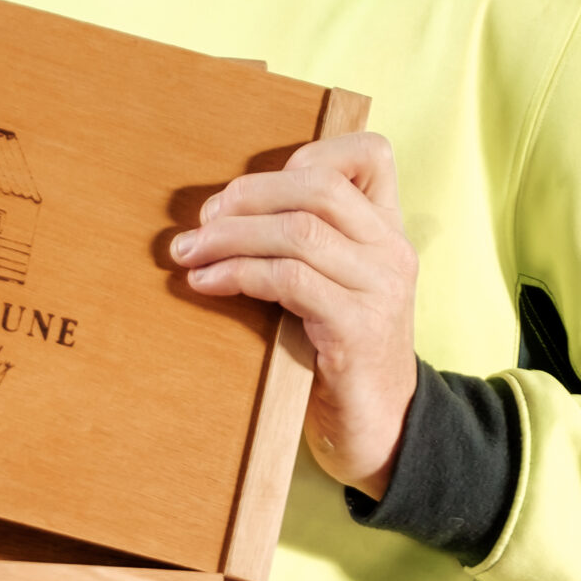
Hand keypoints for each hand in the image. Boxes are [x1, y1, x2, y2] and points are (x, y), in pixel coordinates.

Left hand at [168, 132, 418, 498]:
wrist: (381, 428)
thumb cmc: (337, 350)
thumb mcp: (330, 284)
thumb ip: (303, 241)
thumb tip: (222, 207)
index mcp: (387, 231)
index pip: (370, 155)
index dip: (308, 152)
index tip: (250, 188)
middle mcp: (392, 252)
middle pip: (317, 187)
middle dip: (247, 195)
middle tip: (201, 221)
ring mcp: (380, 289)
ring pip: (298, 231)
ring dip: (230, 237)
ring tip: (188, 253)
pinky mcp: (357, 329)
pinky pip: (289, 280)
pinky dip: (237, 274)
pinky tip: (206, 283)